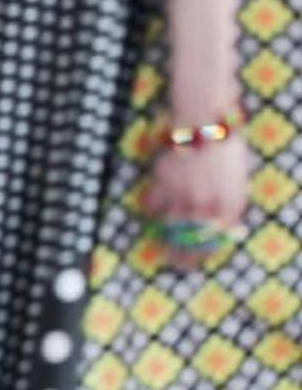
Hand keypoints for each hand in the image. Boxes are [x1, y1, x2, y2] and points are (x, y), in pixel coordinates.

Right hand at [145, 134, 247, 267]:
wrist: (206, 125)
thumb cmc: (227, 150)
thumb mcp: (239, 182)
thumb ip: (233, 205)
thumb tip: (228, 229)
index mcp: (227, 205)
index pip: (215, 241)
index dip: (204, 255)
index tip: (196, 263)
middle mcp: (204, 205)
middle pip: (191, 240)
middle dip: (181, 256)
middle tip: (175, 264)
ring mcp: (181, 195)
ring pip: (170, 226)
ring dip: (164, 239)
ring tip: (161, 247)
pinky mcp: (162, 183)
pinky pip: (152, 205)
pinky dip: (150, 212)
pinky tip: (150, 216)